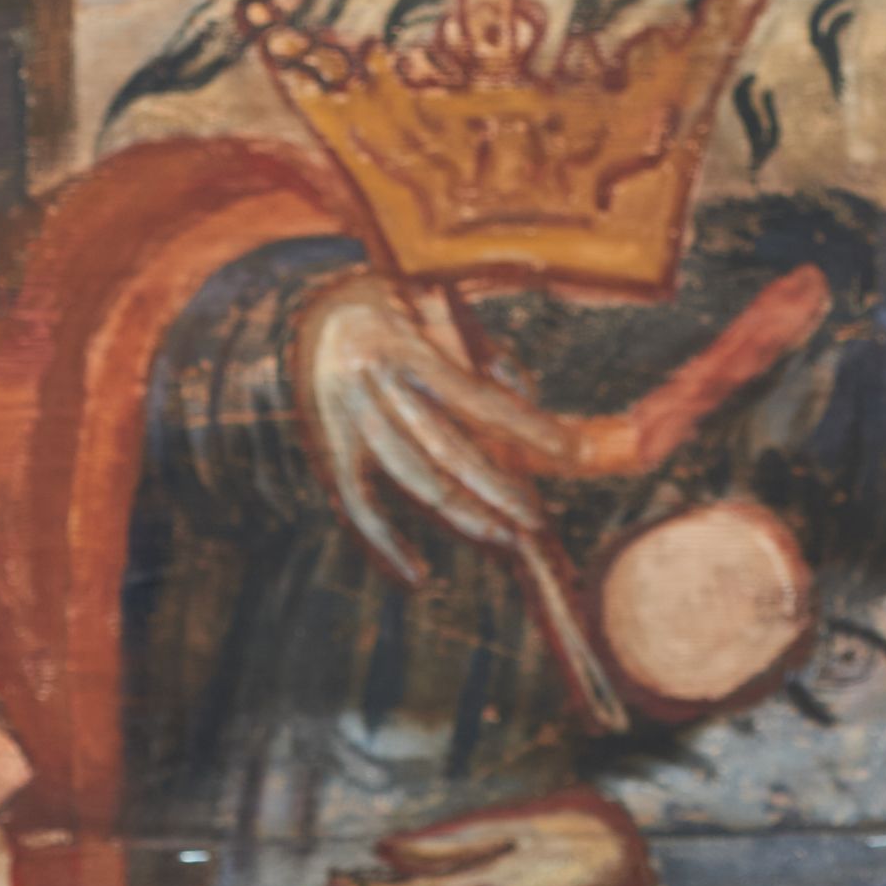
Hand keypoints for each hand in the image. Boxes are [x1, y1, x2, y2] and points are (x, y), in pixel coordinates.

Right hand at [295, 274, 564, 583]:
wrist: (313, 309)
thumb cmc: (399, 312)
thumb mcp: (443, 315)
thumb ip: (487, 357)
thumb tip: (526, 397)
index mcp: (410, 348)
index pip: (479, 398)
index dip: (526, 427)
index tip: (572, 452)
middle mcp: (378, 385)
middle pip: (447, 447)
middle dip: (496, 487)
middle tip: (536, 519)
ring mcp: (350, 420)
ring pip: (412, 477)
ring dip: (462, 512)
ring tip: (504, 537)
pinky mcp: (331, 447)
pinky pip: (358, 504)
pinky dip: (385, 544)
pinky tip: (419, 575)